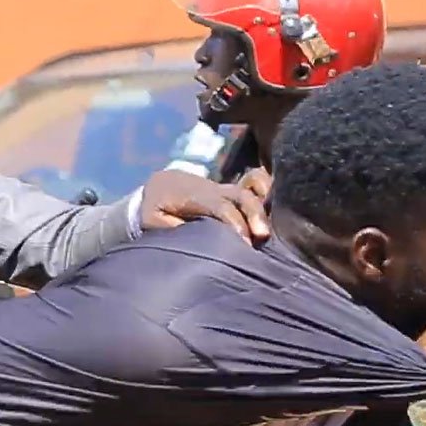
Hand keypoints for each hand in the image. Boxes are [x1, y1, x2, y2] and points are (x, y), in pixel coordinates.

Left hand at [139, 170, 269, 243]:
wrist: (162, 184)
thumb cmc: (155, 208)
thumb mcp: (153, 219)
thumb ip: (169, 227)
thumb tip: (188, 236)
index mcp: (193, 195)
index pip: (218, 206)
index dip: (232, 221)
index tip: (242, 242)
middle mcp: (213, 190)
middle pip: (239, 196)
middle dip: (253, 215)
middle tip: (261, 237)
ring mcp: (225, 189)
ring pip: (248, 192)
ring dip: (260, 211)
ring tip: (267, 232)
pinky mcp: (232, 193)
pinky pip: (254, 184)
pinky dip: (265, 190)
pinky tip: (272, 207)